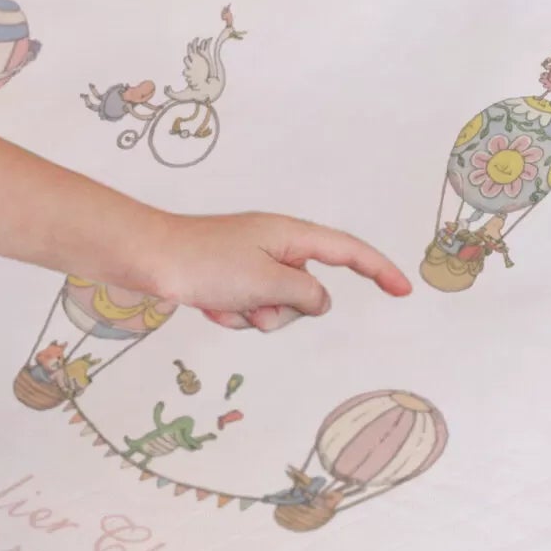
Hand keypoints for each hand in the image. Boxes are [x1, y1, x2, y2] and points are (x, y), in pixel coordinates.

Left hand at [141, 211, 409, 332]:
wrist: (147, 259)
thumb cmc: (204, 261)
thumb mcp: (266, 281)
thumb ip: (306, 293)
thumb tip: (320, 301)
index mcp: (290, 235)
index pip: (348, 252)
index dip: (379, 270)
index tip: (403, 290)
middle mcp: (276, 245)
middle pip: (308, 290)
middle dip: (284, 310)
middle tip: (252, 304)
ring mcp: (253, 262)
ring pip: (278, 307)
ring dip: (253, 315)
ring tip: (224, 302)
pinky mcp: (231, 278)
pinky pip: (249, 309)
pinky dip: (233, 314)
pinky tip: (209, 305)